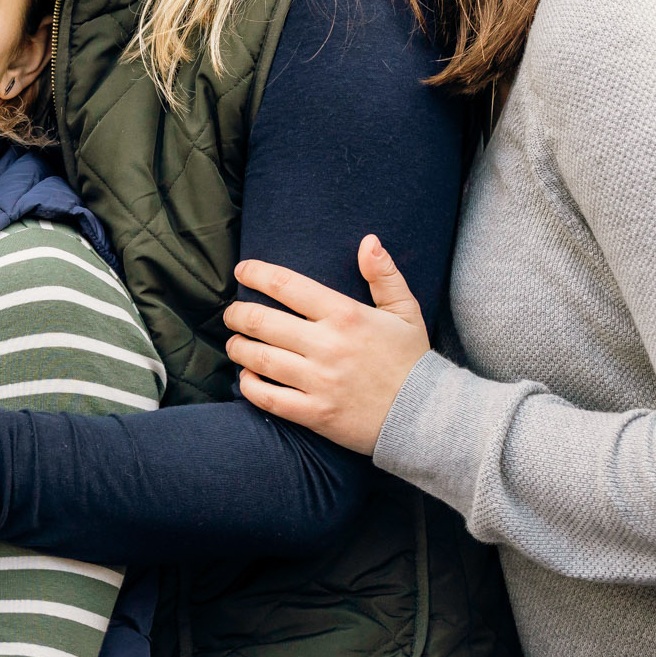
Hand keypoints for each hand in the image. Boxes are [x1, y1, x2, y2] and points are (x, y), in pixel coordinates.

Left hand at [224, 235, 430, 454]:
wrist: (424, 416)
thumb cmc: (411, 360)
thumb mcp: (406, 311)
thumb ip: (384, 274)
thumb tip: (368, 240)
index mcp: (345, 314)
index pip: (287, 285)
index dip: (257, 273)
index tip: (242, 270)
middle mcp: (327, 345)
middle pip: (263, 321)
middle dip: (237, 313)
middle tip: (231, 313)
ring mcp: (319, 381)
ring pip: (259, 358)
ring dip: (237, 347)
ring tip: (234, 342)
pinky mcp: (315, 413)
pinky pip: (269, 398)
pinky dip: (250, 386)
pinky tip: (247, 377)